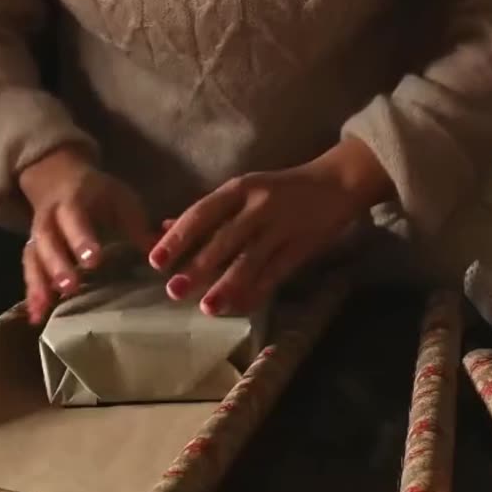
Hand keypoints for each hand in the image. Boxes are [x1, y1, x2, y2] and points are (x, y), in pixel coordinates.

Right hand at [18, 148, 155, 323]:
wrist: (59, 179)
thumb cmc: (99, 194)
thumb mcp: (121, 201)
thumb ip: (138, 228)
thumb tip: (164, 255)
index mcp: (73, 201)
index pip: (75, 218)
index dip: (82, 238)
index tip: (94, 260)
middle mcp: (49, 218)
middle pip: (48, 241)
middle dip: (58, 265)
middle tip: (71, 287)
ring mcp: (37, 236)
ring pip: (33, 259)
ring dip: (39, 284)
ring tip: (45, 308)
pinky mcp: (33, 252)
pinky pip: (29, 272)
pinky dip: (32, 295)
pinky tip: (35, 317)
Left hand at [147, 137, 392, 315]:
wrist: (336, 182)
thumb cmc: (280, 188)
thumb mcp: (243, 190)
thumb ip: (206, 211)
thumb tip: (162, 228)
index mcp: (239, 188)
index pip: (202, 213)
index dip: (178, 237)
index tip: (155, 260)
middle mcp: (259, 206)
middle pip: (224, 239)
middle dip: (198, 267)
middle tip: (173, 291)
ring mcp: (282, 227)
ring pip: (250, 260)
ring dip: (227, 286)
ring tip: (207, 308)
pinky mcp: (302, 246)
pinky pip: (275, 273)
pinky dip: (257, 292)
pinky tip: (239, 308)